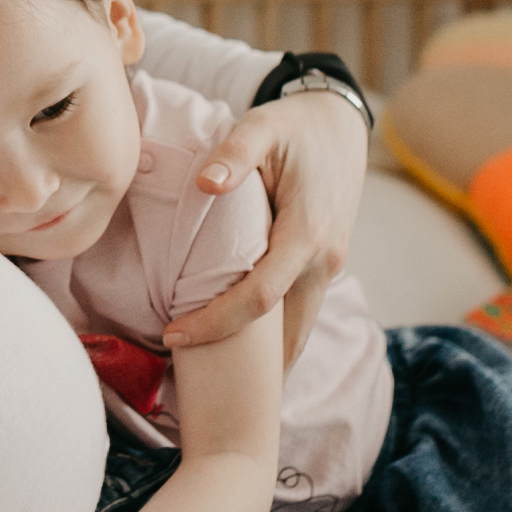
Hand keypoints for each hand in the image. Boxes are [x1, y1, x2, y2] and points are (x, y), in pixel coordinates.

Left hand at [163, 90, 365, 364]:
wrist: (339, 122)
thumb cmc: (292, 126)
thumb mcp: (261, 127)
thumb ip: (235, 153)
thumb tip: (206, 185)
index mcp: (308, 232)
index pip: (260, 295)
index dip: (216, 321)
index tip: (172, 334)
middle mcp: (326, 258)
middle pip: (285, 329)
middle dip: (247, 365)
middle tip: (196, 389)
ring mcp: (330, 265)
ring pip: (298, 327)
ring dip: (266, 359)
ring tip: (222, 388)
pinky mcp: (324, 265)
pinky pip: (299, 311)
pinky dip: (276, 337)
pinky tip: (249, 355)